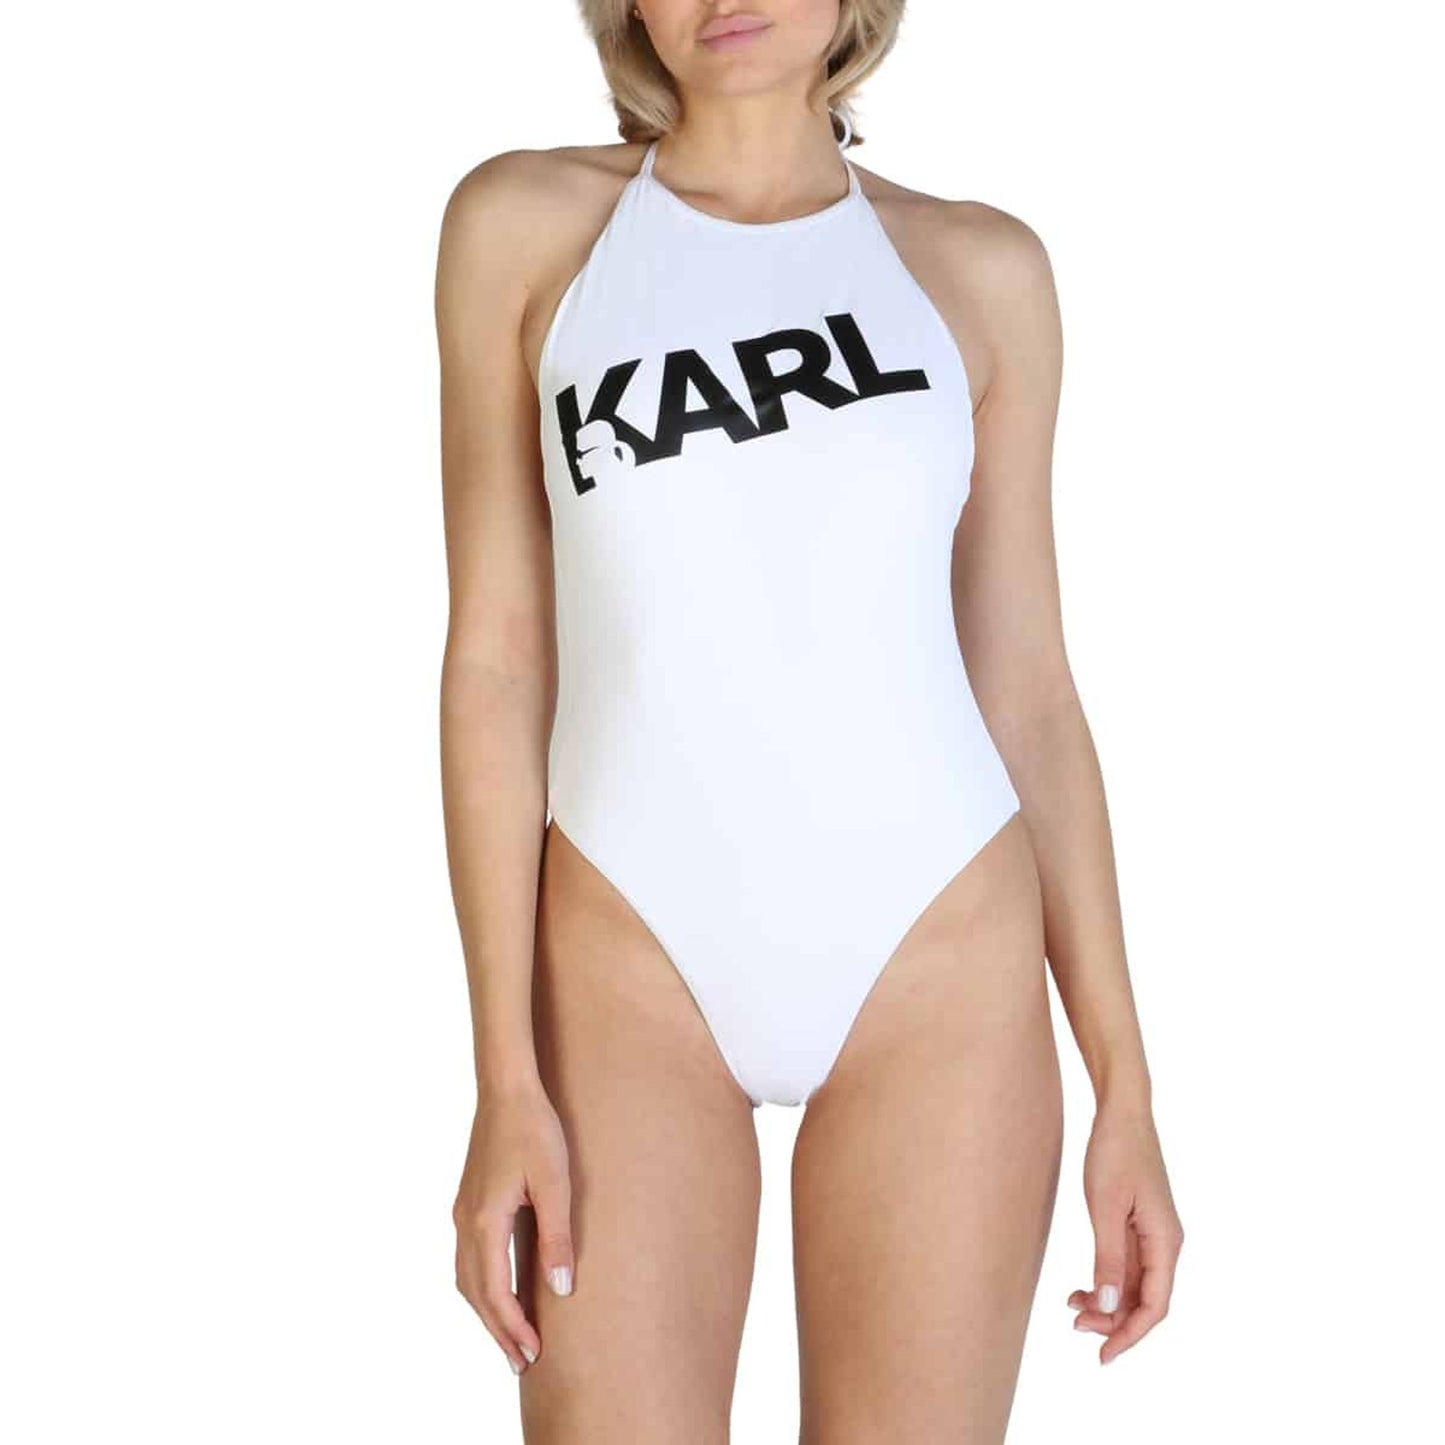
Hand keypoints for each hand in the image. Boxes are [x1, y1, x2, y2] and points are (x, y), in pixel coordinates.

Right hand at [453, 1076, 575, 1374]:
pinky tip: (499, 1290)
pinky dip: (481, 1286)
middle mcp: (465, 1222)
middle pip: (474, 1293)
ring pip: (466, 1278)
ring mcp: (462, 1212)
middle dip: (497, 1330)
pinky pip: (468, 1259)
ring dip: (487, 1311)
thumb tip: (561, 1290)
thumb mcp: (555, 1183)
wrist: (507, 1088)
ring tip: (511, 1336)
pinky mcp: (468, 1202)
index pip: (494, 1293)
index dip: (512, 1327)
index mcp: (484, 1222)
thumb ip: (557, 1237)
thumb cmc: (534, 1130)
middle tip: (521, 1362)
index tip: (533, 1354)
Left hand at [1069, 1104, 1182, 1363]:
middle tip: (1075, 1326)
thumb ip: (1108, 1257)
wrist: (1121, 1112)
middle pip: (1146, 1300)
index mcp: (1165, 1241)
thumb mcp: (1105, 1206)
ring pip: (1135, 1285)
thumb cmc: (1115, 1152)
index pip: (1155, 1305)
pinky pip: (1126, 1266)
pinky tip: (1080, 1289)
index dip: (1130, 1334)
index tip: (1102, 1355)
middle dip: (1114, 1321)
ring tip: (1072, 1308)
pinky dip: (1106, 1281)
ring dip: (1107, 1303)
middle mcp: (1165, 1243)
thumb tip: (1110, 1305)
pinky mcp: (1138, 1224)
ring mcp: (1152, 1234)